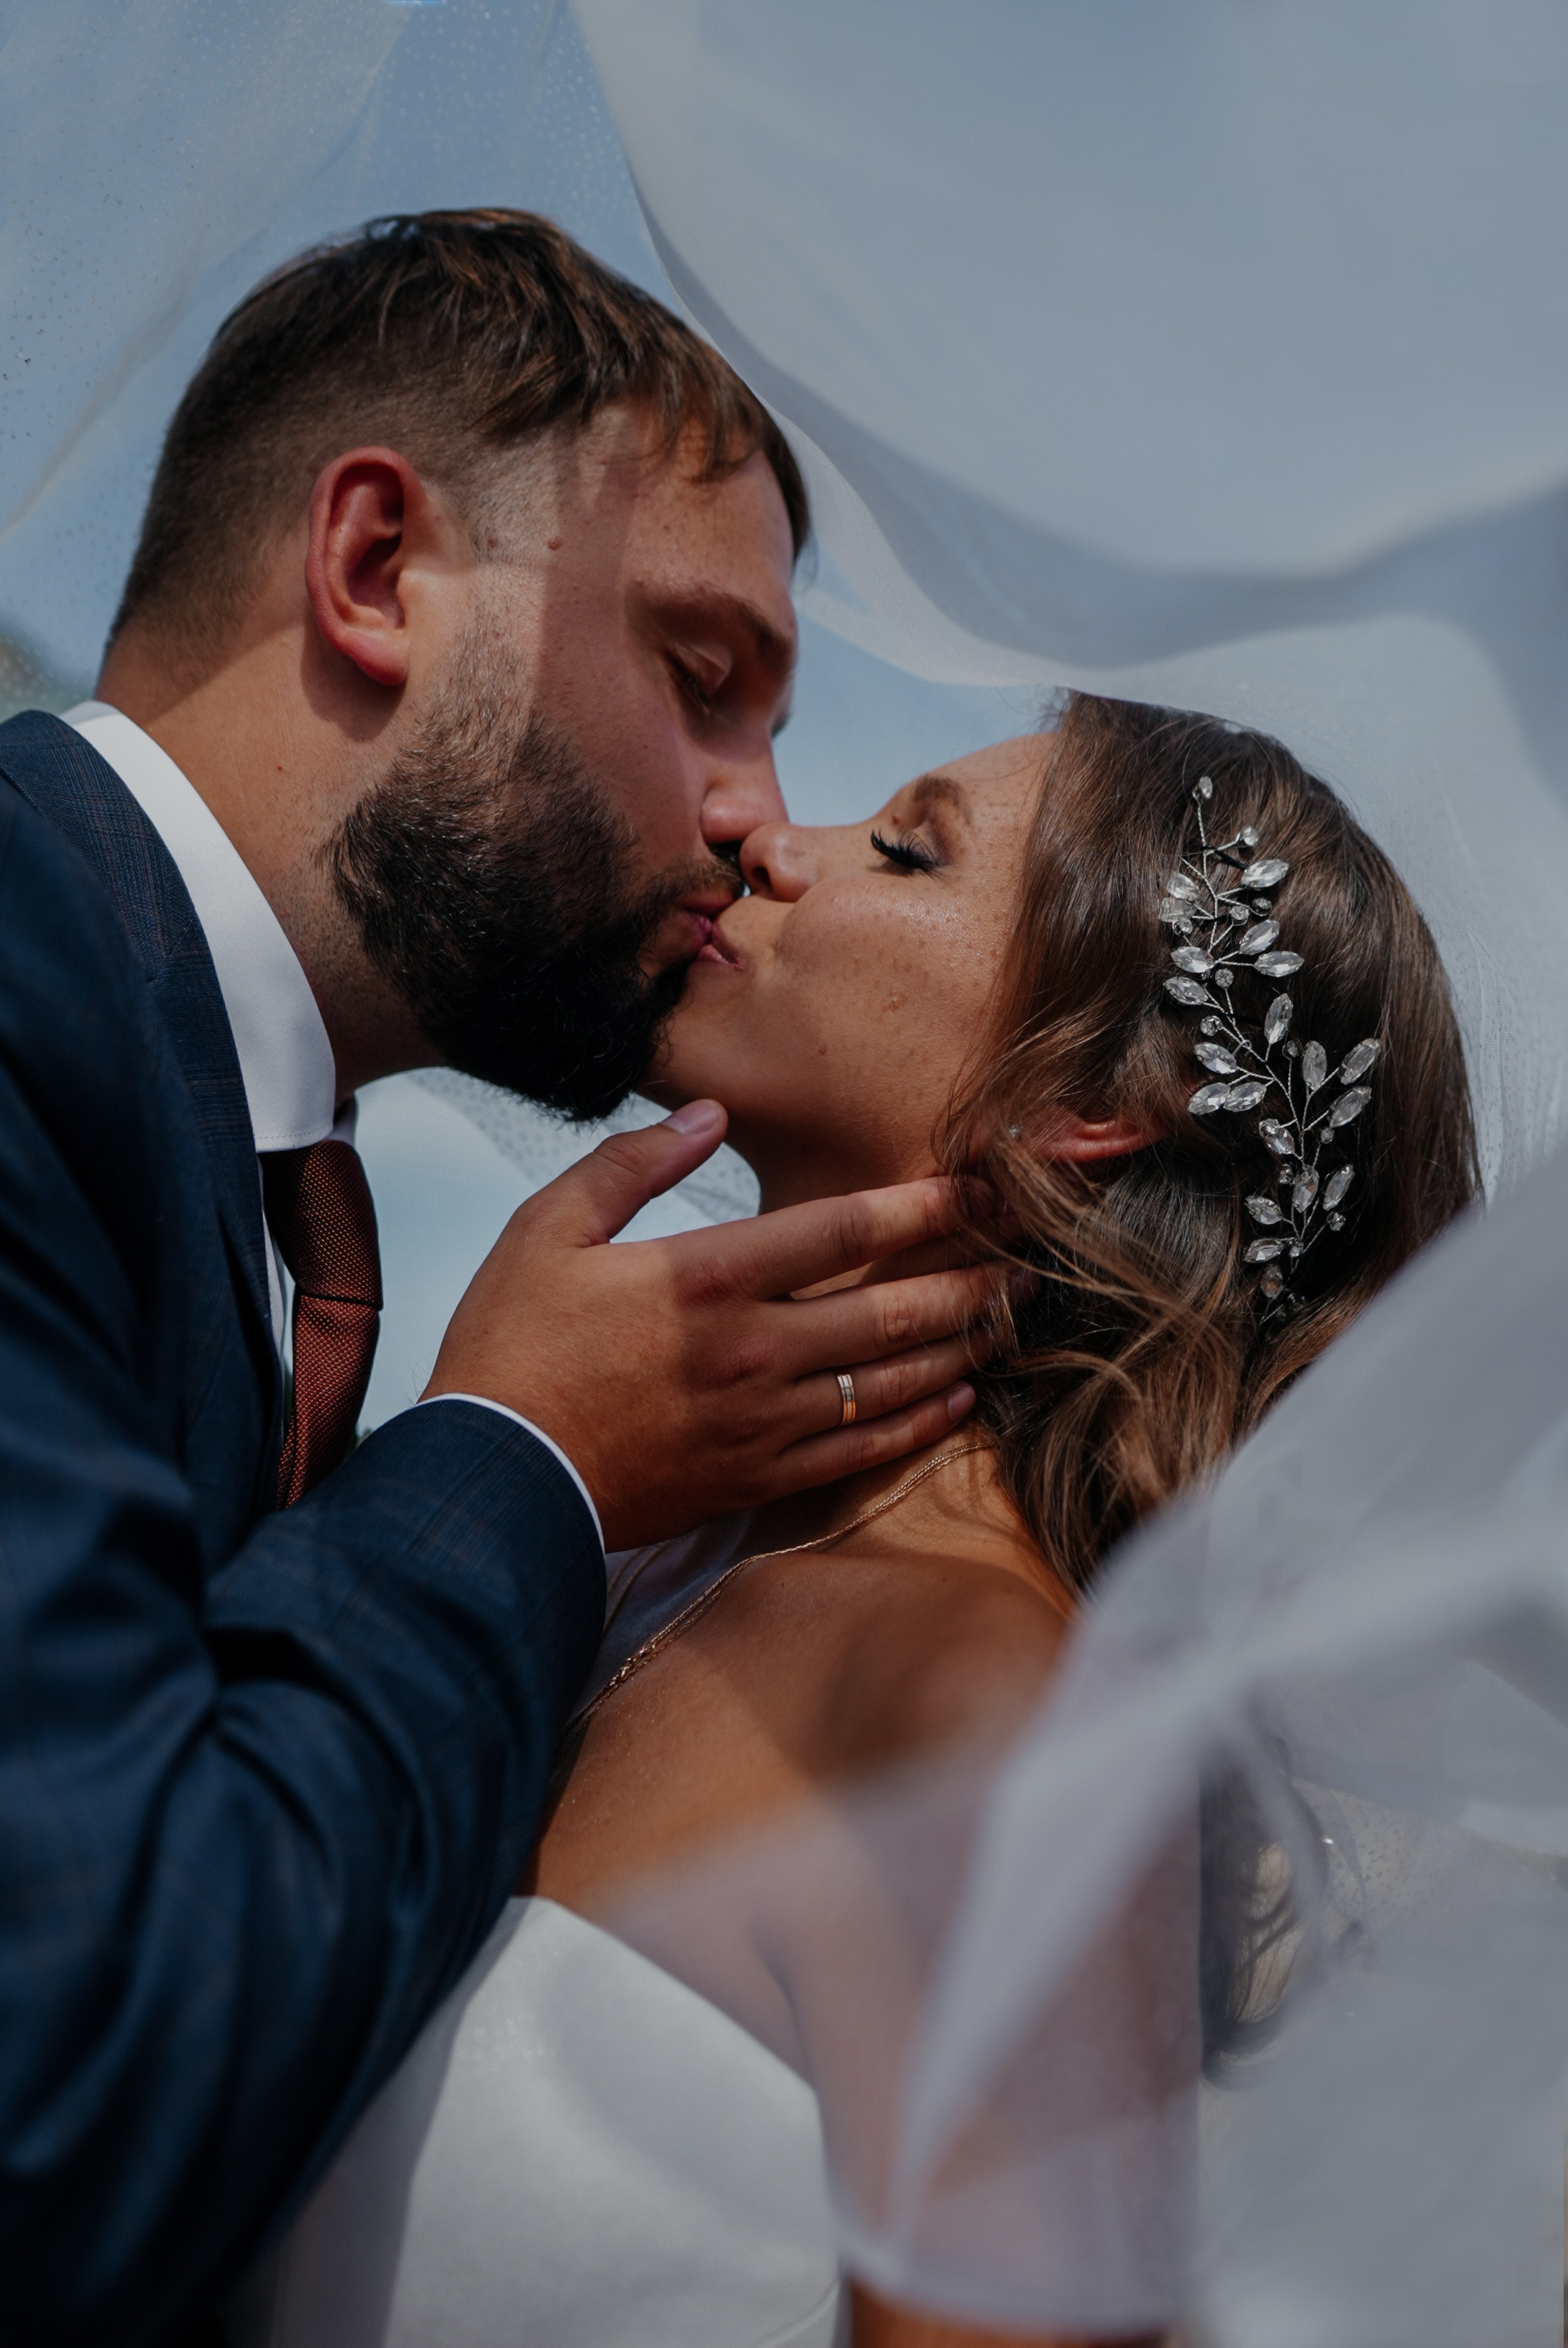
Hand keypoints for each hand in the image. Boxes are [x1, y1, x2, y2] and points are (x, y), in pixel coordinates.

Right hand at [424, 1102, 995, 1548]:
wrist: (493, 1480)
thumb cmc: (511, 1349)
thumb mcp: (546, 1229)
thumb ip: (632, 1166)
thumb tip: (708, 1118)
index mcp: (707, 1277)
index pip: (843, 1230)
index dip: (922, 1206)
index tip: (977, 1188)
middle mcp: (752, 1348)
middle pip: (891, 1308)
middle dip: (969, 1281)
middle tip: (1027, 1260)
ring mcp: (761, 1421)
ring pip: (890, 1380)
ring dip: (960, 1348)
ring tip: (1010, 1321)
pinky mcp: (756, 1478)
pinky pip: (860, 1451)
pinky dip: (918, 1424)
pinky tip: (958, 1401)